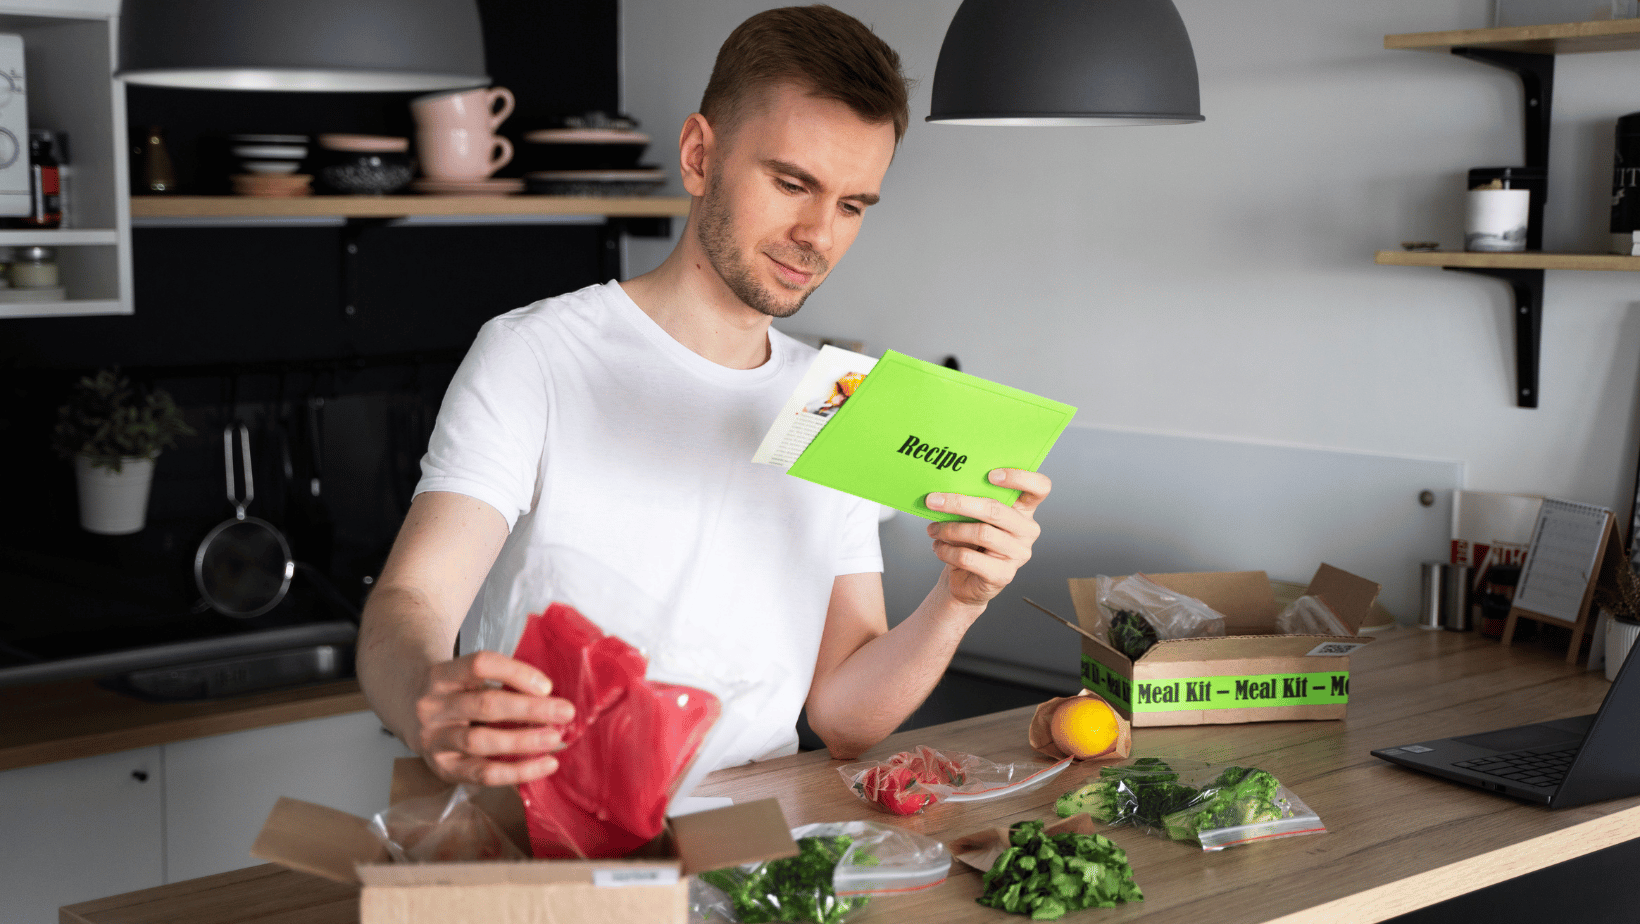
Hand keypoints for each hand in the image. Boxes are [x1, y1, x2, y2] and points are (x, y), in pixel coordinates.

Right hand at [411, 650, 575, 785]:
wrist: (406, 711)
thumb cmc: (453, 691)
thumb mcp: (465, 676)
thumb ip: (500, 682)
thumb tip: (552, 698)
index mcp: (441, 675)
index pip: (480, 665)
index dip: (516, 673)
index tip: (547, 686)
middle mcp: (433, 706)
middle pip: (485, 705)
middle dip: (529, 709)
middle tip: (565, 712)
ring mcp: (434, 739)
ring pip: (481, 742)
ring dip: (523, 741)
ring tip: (554, 739)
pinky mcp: (442, 767)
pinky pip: (482, 773)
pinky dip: (517, 771)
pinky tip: (545, 765)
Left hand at [924, 468, 1051, 608]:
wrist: (965, 578)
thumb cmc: (970, 541)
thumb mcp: (973, 517)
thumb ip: (971, 501)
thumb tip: (944, 490)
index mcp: (1024, 510)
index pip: (1040, 487)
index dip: (1020, 477)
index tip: (991, 475)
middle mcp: (1027, 531)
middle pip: (996, 510)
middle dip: (959, 503)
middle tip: (933, 500)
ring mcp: (1018, 554)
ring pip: (981, 533)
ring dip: (950, 529)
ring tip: (933, 529)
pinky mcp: (1003, 575)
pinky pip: (970, 558)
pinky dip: (948, 551)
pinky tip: (938, 547)